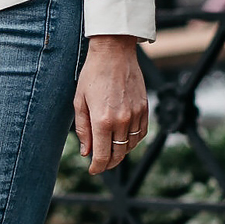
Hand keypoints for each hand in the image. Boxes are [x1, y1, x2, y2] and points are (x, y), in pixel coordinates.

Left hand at [74, 36, 147, 173]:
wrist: (114, 52)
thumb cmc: (92, 75)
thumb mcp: (80, 102)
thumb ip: (83, 130)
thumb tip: (86, 152)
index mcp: (102, 120)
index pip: (102, 155)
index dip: (97, 167)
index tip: (93, 170)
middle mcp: (121, 120)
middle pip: (118, 154)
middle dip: (109, 163)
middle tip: (101, 163)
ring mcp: (136, 114)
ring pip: (131, 145)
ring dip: (121, 152)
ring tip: (111, 149)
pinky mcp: (144, 107)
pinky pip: (141, 133)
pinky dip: (133, 140)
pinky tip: (125, 138)